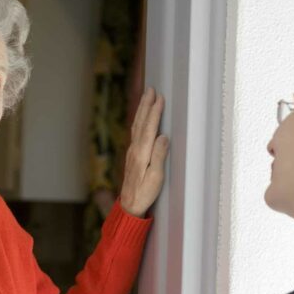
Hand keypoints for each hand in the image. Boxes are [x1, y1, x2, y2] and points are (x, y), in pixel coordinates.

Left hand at [119, 87, 169, 217]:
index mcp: (142, 153)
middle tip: (151, 89)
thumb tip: (164, 136)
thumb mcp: (155, 178)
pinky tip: (141, 118)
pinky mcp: (132, 156)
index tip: (160, 98)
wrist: (129, 204)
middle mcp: (135, 150)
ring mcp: (132, 152)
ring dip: (142, 110)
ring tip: (146, 97)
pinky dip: (139, 121)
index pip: (149, 128)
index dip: (155, 112)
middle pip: (140, 122)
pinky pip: (135, 132)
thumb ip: (159, 156)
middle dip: (146, 105)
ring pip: (137, 126)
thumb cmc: (144, 193)